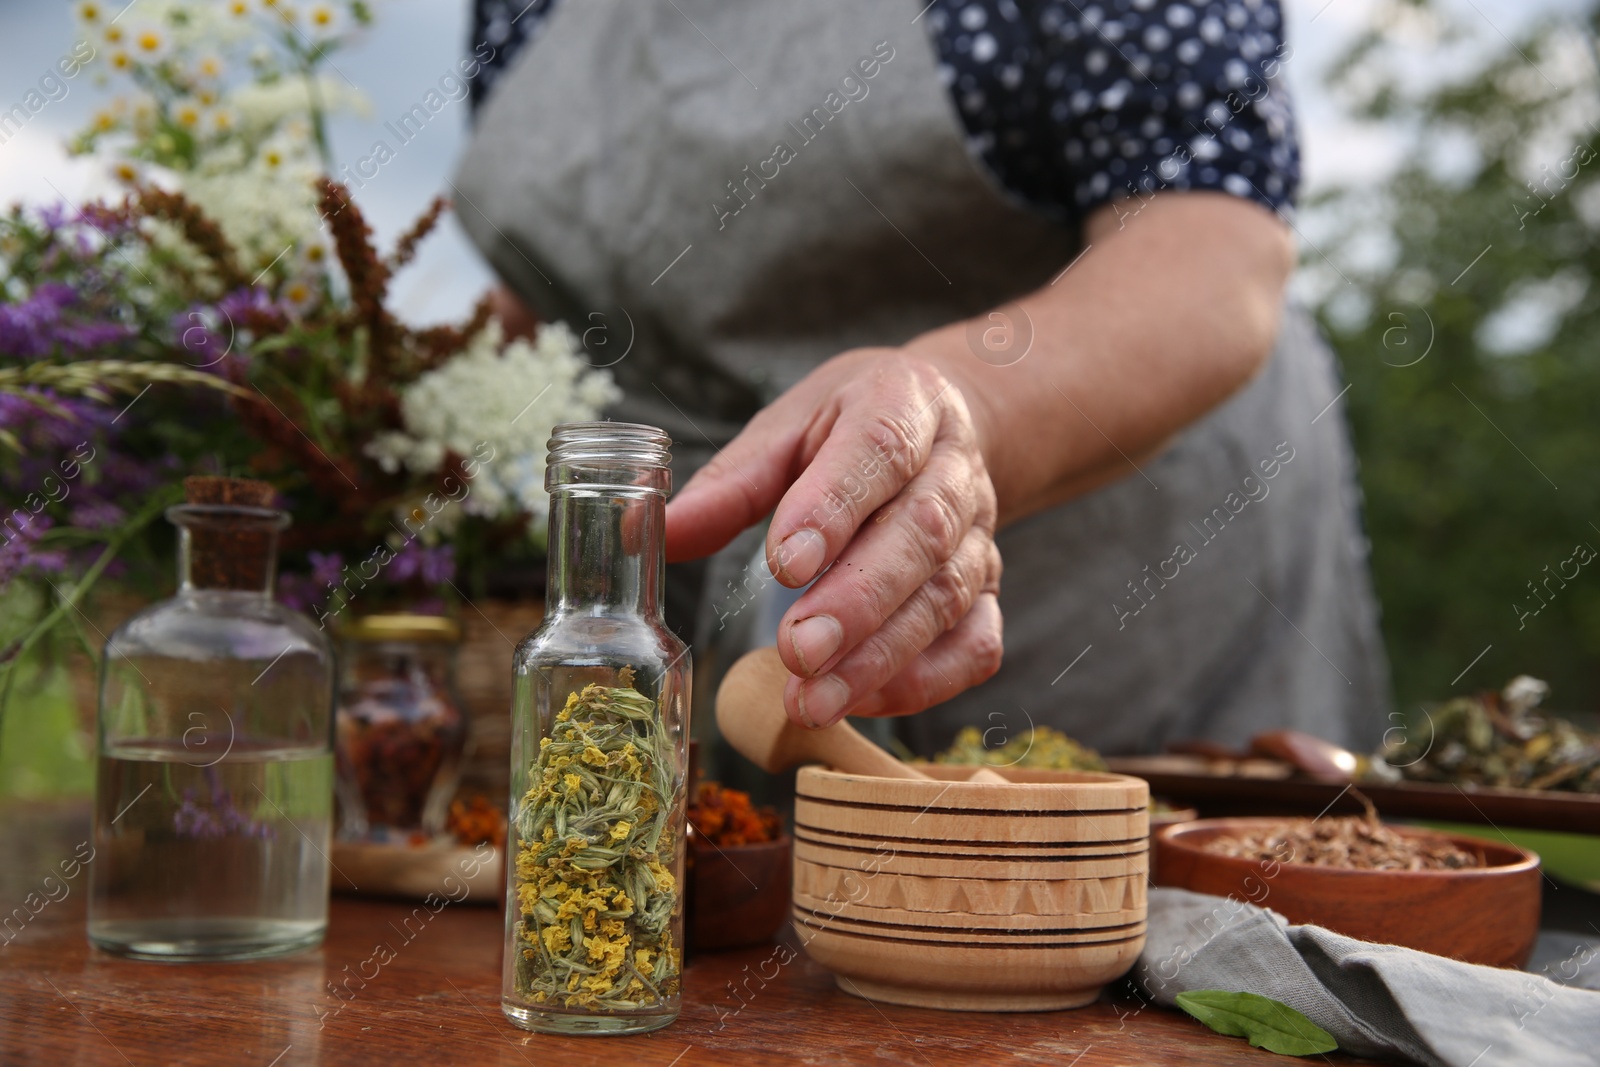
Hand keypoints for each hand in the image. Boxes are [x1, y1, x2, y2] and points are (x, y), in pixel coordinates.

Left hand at [666, 349, 1001, 728]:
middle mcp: (952, 470)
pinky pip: (976, 643)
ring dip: (880, 656)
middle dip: (857, 601)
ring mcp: (978, 535)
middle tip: (798, 652)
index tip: (785, 563)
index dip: (834, 508)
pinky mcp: (987, 591)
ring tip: (812, 700)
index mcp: (902, 403)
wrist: (950, 421)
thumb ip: (730, 483)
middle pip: (919, 535)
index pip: (878, 450)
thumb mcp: (790, 427)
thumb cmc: (851, 426)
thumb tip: (649, 532)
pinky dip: (927, 680)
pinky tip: (864, 702)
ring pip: (945, 597)